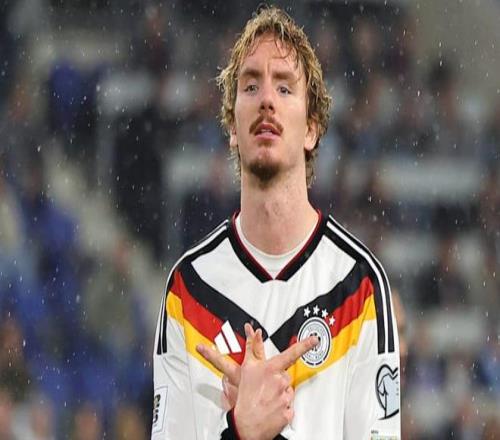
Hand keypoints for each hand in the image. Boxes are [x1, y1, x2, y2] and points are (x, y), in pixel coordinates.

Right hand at [197, 323, 317, 439]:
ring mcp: (285, 397)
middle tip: (265, 387)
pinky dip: (282, 407)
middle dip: (278, 380)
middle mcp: (280, 381)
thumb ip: (254, 347)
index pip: (291, 353)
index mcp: (271, 369)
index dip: (305, 345)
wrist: (245, 424)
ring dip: (279, 393)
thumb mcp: (246, 368)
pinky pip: (289, 406)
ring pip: (288, 390)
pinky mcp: (288, 412)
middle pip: (286, 376)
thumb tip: (256, 332)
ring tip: (267, 398)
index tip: (314, 340)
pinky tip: (272, 408)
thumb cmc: (245, 396)